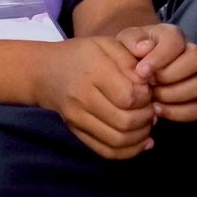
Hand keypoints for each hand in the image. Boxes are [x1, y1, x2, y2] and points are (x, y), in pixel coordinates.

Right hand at [33, 36, 154, 158]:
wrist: (45, 72)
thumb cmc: (82, 54)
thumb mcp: (106, 44)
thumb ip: (130, 60)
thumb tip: (148, 83)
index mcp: (92, 71)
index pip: (129, 96)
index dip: (146, 96)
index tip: (148, 90)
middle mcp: (82, 98)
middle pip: (125, 121)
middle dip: (146, 118)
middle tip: (151, 108)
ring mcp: (77, 118)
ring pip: (118, 140)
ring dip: (140, 136)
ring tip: (146, 123)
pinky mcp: (77, 132)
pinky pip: (106, 151)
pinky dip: (128, 151)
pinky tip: (141, 142)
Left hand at [116, 23, 196, 122]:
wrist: (134, 68)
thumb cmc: (131, 53)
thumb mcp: (126, 42)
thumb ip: (132, 40)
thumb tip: (145, 48)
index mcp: (173, 36)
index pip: (176, 42)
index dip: (159, 58)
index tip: (140, 71)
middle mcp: (191, 54)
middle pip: (195, 62)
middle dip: (168, 76)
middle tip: (147, 83)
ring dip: (170, 95)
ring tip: (150, 96)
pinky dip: (176, 112)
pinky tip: (157, 109)